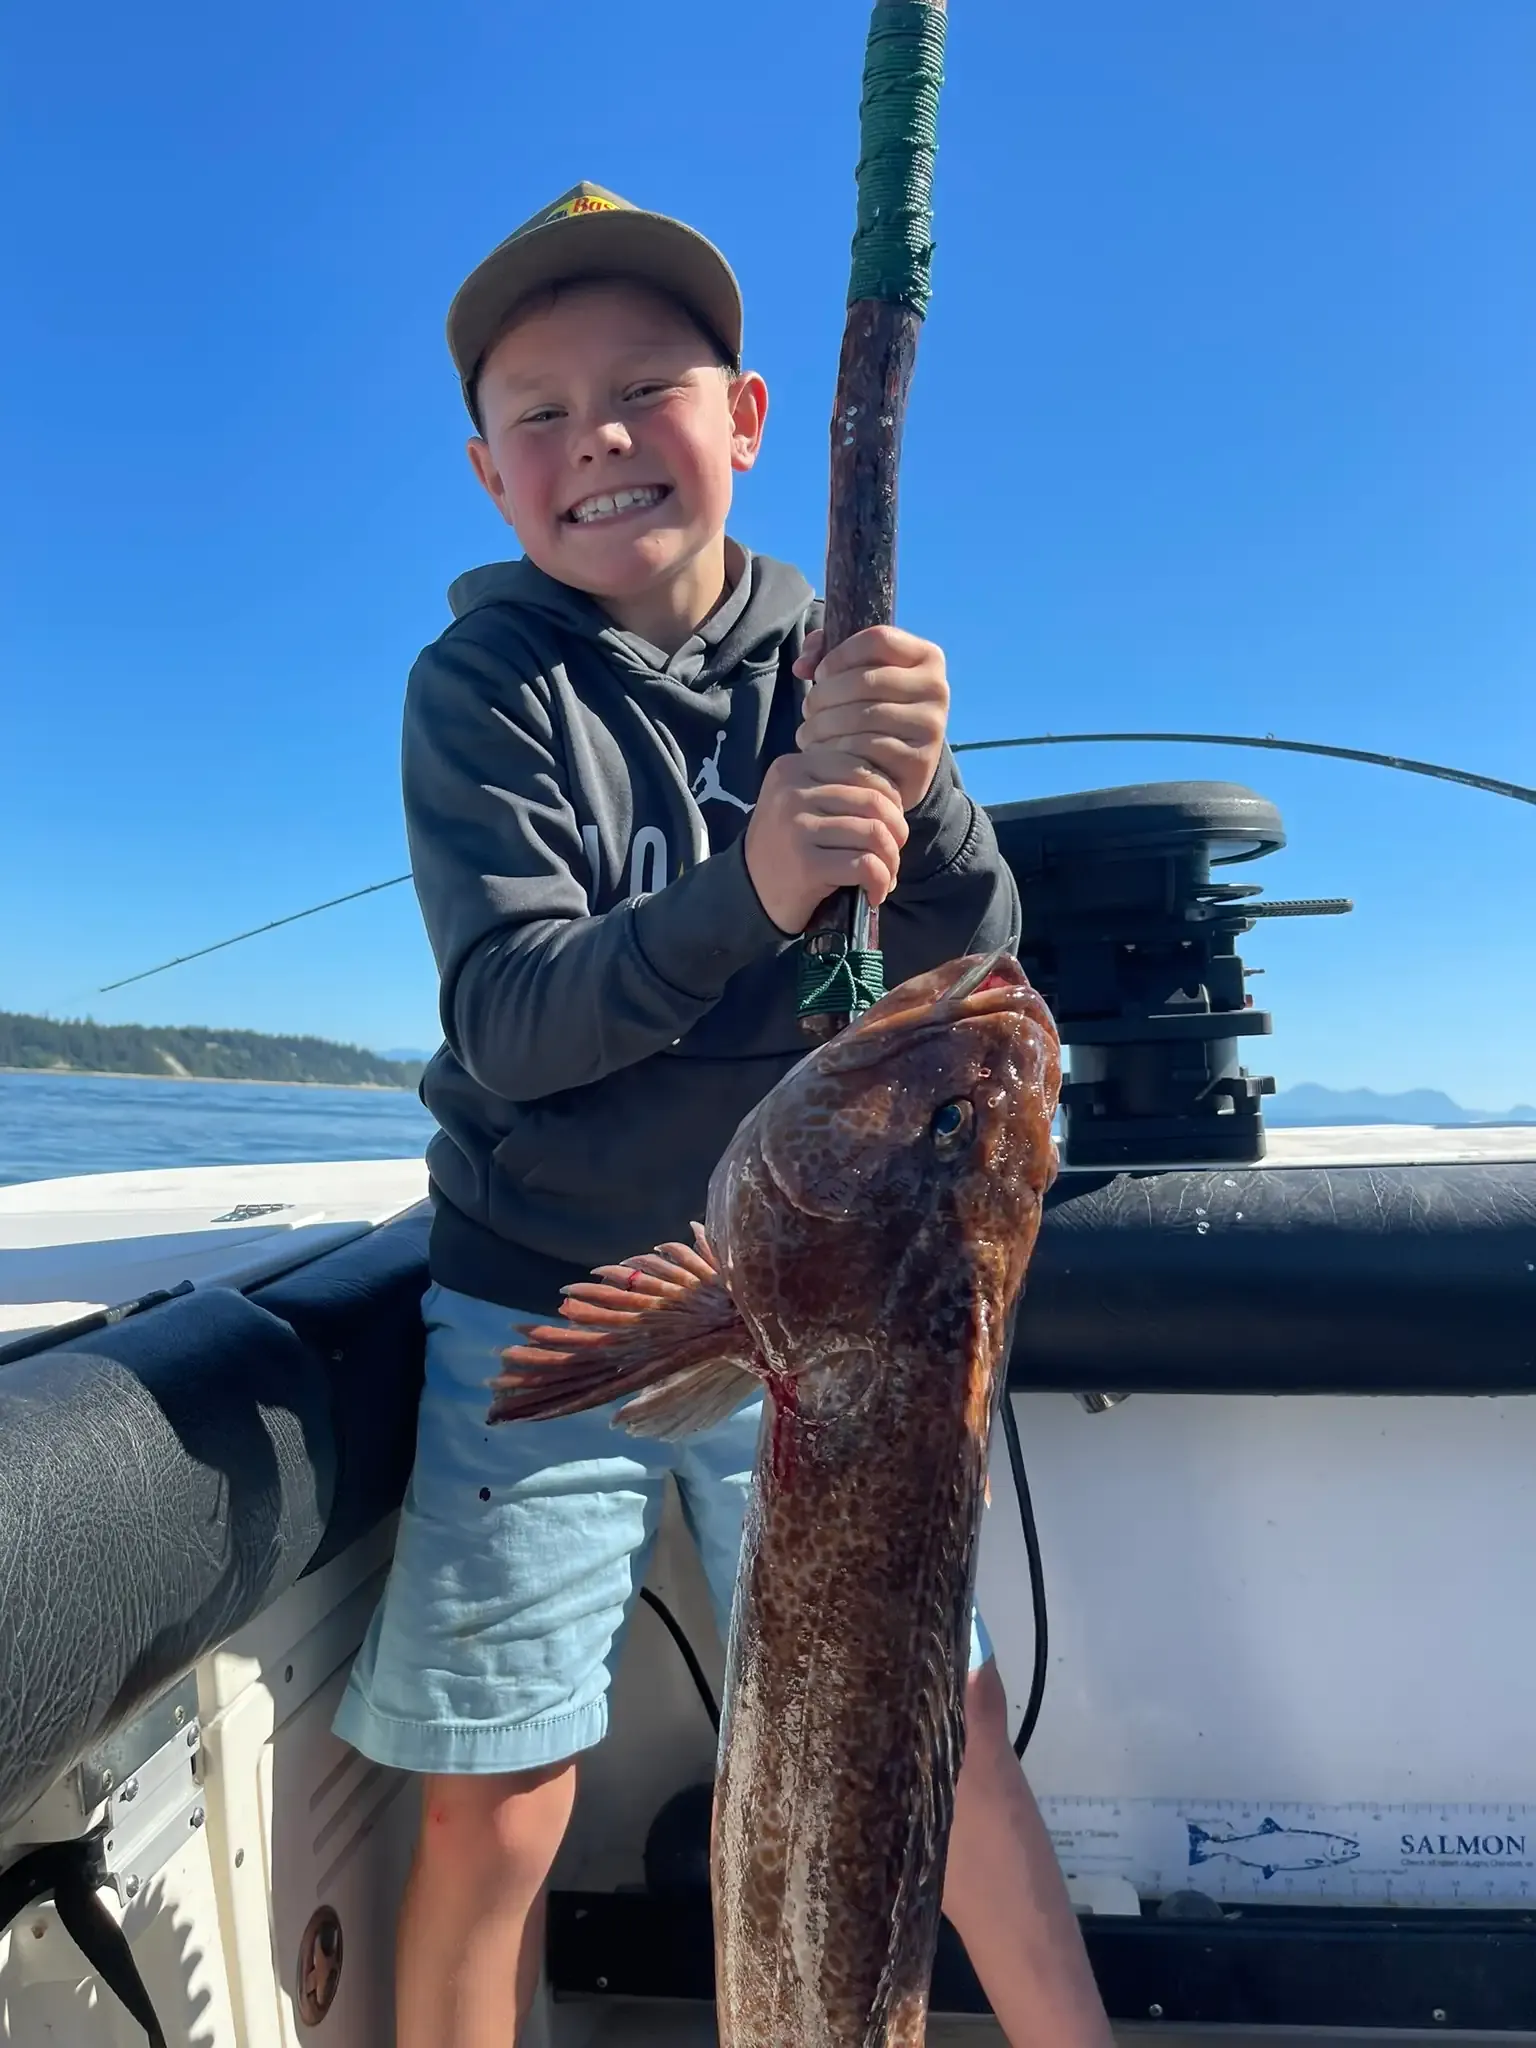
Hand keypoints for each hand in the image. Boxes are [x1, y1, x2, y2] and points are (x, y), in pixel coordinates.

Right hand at [743, 746, 908, 934]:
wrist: (751, 893)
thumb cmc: (788, 845)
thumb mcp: (802, 801)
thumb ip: (838, 784)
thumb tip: (898, 792)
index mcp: (793, 767)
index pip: (862, 769)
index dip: (890, 798)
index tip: (888, 824)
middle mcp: (791, 792)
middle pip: (874, 801)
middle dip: (896, 831)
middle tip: (893, 853)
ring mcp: (797, 828)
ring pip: (874, 833)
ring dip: (891, 860)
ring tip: (886, 874)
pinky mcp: (806, 865)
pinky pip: (866, 866)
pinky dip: (881, 882)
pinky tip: (875, 892)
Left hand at [792, 625, 949, 812]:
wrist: (898, 767)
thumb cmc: (874, 710)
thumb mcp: (859, 674)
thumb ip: (826, 654)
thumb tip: (802, 666)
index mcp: (927, 657)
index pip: (877, 639)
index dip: (839, 655)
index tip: (821, 674)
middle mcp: (936, 688)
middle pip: (864, 680)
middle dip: (823, 695)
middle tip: (808, 709)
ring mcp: (930, 726)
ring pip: (861, 716)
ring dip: (821, 725)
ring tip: (808, 732)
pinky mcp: (918, 761)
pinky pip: (864, 748)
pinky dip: (834, 750)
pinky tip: (823, 753)